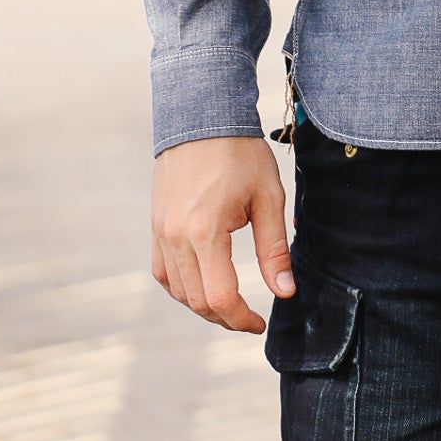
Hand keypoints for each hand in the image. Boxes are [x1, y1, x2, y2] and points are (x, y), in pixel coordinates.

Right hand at [151, 135, 294, 331]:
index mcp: (204, 231)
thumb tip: (285, 292)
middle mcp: (175, 237)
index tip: (260, 323)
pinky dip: (182, 287)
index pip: (219, 297)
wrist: (201, 117)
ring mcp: (160, 233)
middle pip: (197, 301)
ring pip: (178, 291)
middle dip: (225, 317)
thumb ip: (274, 249)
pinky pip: (163, 273)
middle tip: (250, 317)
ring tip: (231, 302)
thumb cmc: (240, 153)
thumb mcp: (267, 197)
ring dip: (203, 305)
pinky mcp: (155, 226)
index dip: (241, 319)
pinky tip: (203, 283)